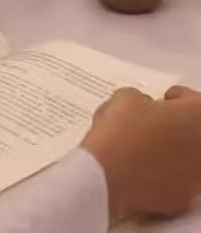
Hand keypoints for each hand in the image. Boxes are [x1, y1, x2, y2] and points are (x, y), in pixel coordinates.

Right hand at [81, 84, 200, 220]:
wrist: (106, 178)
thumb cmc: (120, 132)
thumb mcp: (125, 98)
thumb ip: (142, 99)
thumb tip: (144, 107)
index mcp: (196, 117)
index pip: (197, 102)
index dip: (179, 98)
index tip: (164, 100)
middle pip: (196, 132)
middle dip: (178, 124)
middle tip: (155, 121)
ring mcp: (196, 178)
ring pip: (189, 158)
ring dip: (172, 149)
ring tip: (145, 146)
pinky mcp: (181, 200)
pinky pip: (177, 181)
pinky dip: (164, 174)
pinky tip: (142, 169)